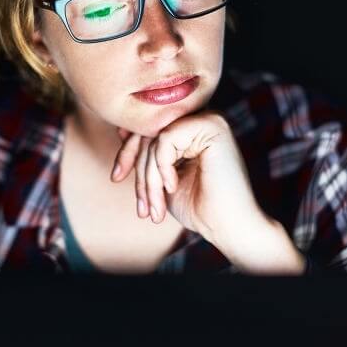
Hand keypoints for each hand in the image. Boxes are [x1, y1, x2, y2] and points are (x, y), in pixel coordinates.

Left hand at [111, 111, 304, 273]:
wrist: (230, 228)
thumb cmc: (199, 208)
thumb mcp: (161, 179)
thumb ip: (146, 155)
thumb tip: (121, 129)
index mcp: (192, 129)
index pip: (148, 129)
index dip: (127, 152)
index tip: (116, 176)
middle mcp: (202, 118)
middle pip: (149, 131)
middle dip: (137, 170)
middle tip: (142, 206)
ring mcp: (209, 119)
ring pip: (155, 138)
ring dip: (148, 178)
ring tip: (155, 208)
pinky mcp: (212, 125)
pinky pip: (165, 139)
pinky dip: (161, 168)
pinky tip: (173, 187)